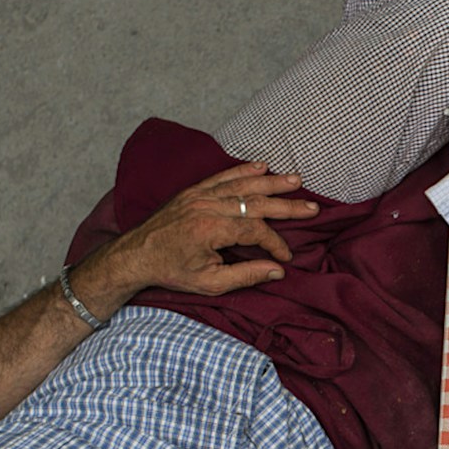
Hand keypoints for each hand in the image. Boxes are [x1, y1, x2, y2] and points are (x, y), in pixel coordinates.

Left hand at [77, 161, 319, 309]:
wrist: (135, 255)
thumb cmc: (171, 271)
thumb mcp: (209, 283)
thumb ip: (245, 275)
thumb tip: (276, 271)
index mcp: (211, 229)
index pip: (256, 230)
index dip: (275, 244)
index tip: (285, 258)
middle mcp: (208, 206)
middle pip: (257, 202)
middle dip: (287, 206)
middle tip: (313, 208)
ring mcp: (200, 195)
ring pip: (243, 184)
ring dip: (272, 182)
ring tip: (296, 180)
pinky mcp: (193, 190)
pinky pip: (223, 176)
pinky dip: (243, 170)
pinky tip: (262, 166)